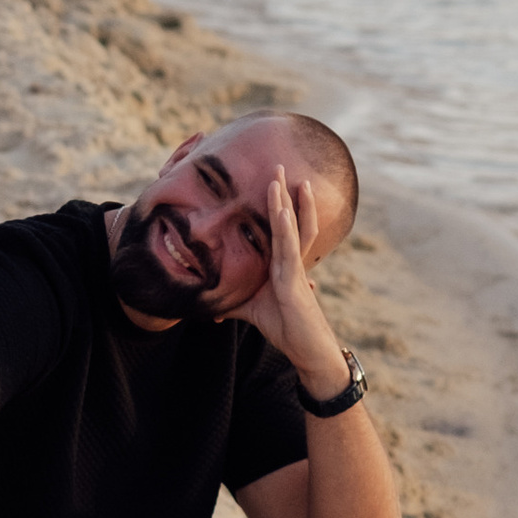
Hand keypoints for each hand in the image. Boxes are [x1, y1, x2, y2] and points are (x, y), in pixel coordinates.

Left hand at [236, 166, 344, 390]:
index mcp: (283, 263)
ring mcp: (295, 269)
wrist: (308, 352)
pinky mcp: (294, 282)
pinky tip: (283, 211)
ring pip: (291, 229)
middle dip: (283, 192)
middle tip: (278, 164)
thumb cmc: (286, 328)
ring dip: (286, 202)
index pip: (279, 227)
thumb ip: (232, 303)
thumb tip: (209, 305)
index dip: (277, 204)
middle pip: (290, 219)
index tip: (270, 180)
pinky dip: (286, 228)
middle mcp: (291, 261)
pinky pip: (289, 250)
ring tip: (283, 178)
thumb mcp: (251, 311)